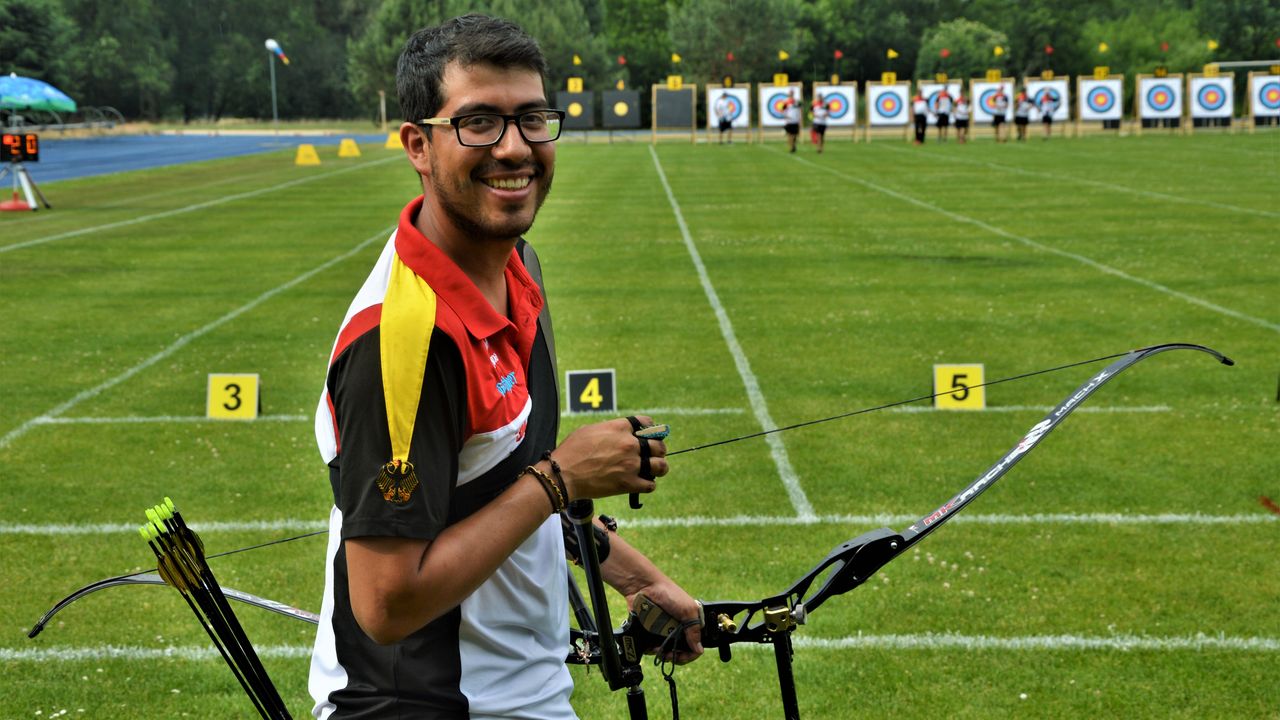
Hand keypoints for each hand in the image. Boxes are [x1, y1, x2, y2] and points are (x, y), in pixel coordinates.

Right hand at [550, 416, 667, 500]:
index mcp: (620, 428)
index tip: (650, 434)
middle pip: (659, 445)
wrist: (563, 474)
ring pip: (661, 466)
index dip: (651, 428)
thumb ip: (609, 429)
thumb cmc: (571, 451)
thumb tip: (618, 433)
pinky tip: (643, 483)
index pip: (647, 423)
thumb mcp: (589, 430)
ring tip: (655, 469)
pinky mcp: (628, 483)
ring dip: (659, 467)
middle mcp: (629, 444)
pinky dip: (648, 484)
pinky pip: (650, 485)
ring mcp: (631, 464)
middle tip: (654, 454)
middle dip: (658, 450)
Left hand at [627, 580, 703, 664]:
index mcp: (690, 623)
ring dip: (662, 654)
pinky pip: (653, 646)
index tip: (681, 656)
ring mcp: (665, 630)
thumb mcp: (687, 610)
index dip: (689, 654)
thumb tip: (699, 650)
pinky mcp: (651, 631)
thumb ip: (694, 630)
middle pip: (680, 651)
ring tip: (657, 651)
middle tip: (667, 654)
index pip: (695, 645)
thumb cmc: (668, 592)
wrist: (643, 586)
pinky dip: (652, 650)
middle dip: (674, 656)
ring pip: (666, 651)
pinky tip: (650, 648)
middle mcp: (679, 628)